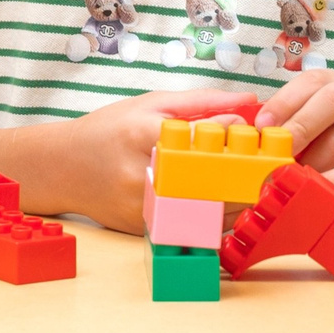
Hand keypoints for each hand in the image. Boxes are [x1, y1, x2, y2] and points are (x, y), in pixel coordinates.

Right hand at [33, 87, 265, 232]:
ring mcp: (142, 208)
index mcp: (143, 137)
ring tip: (255, 191)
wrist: (62, 167)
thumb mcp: (151, 104)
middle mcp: (141, 176)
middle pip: (212, 185)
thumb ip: (203, 103)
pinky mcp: (144, 230)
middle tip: (271, 175)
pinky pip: (191, 229)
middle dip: (249, 182)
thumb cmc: (108, 131)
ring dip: (238, 205)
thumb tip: (251, 102)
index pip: (207, 144)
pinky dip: (216, 220)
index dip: (245, 148)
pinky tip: (226, 208)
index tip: (270, 148)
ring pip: (207, 214)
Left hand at [257, 71, 333, 215]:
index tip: (261, 124)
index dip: (285, 100)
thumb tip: (258, 134)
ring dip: (311, 161)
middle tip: (274, 149)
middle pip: (333, 99)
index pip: (316, 80)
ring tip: (290, 176)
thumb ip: (306, 123)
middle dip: (298, 123)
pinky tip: (318, 191)